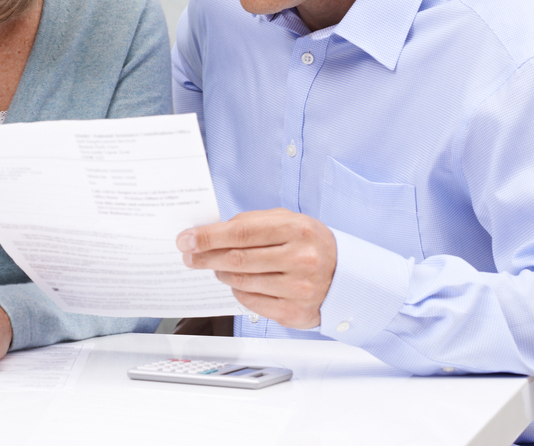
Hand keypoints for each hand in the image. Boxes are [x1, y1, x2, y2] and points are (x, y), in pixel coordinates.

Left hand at [177, 208, 336, 329]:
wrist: (347, 277)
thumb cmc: (310, 245)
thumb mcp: (287, 222)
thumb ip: (251, 223)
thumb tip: (209, 232)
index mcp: (297, 229)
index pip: (240, 232)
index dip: (208, 236)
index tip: (186, 239)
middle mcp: (301, 259)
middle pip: (237, 259)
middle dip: (205, 257)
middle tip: (189, 255)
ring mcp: (299, 289)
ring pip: (241, 281)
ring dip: (221, 273)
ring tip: (216, 266)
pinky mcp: (295, 313)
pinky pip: (251, 302)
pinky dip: (238, 291)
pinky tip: (238, 282)